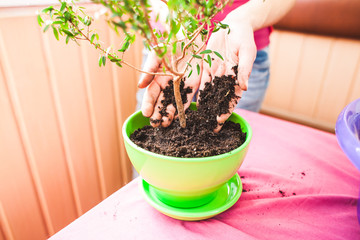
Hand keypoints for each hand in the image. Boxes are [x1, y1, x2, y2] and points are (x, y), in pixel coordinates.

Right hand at [138, 47, 201, 127]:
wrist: (191, 39)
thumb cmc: (171, 44)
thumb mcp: (158, 54)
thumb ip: (149, 69)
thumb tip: (139, 86)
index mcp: (157, 79)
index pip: (151, 95)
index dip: (148, 104)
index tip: (146, 113)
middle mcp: (167, 86)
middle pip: (161, 103)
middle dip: (157, 114)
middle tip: (155, 124)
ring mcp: (179, 88)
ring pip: (172, 105)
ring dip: (168, 115)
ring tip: (165, 124)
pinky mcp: (191, 88)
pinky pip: (186, 101)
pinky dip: (182, 110)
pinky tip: (178, 118)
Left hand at [199, 17, 256, 132]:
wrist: (233, 26)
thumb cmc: (244, 38)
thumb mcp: (247, 52)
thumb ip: (244, 69)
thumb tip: (244, 87)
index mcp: (236, 78)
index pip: (231, 98)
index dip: (226, 110)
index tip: (219, 121)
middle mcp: (224, 80)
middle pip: (217, 100)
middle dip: (212, 114)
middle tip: (205, 129)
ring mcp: (213, 75)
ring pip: (205, 94)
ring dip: (201, 107)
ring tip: (194, 120)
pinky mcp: (204, 68)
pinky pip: (197, 82)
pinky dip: (192, 92)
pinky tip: (187, 102)